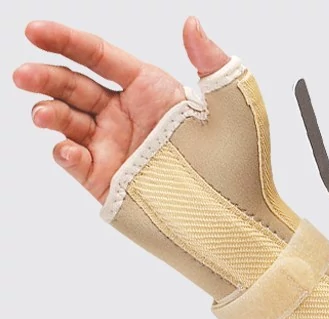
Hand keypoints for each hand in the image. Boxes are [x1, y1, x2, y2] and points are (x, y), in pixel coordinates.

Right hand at [12, 17, 228, 202]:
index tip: (34, 29)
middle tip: (23, 74)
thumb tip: (192, 24)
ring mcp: (116, 149)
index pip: (101, 57)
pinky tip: (68, 149)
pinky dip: (66, 155)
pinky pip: (78, 163)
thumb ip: (211, 62)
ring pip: (70, 123)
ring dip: (50, 114)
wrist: (233, 218)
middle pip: (76, 87)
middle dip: (47, 77)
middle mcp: (128, 116)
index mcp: (152, 91)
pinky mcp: (109, 181)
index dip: (67, 41)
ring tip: (43, 113)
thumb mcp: (234, 106)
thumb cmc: (240, 162)